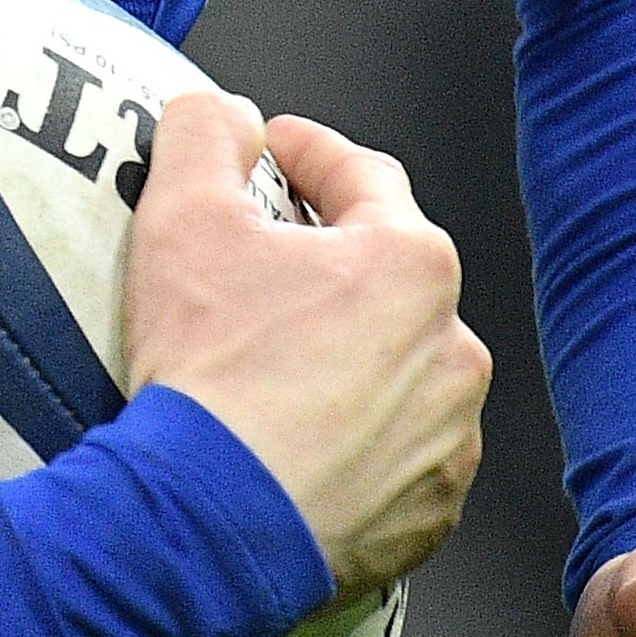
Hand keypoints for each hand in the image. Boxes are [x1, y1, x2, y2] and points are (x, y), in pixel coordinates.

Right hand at [120, 95, 488, 598]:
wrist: (208, 524)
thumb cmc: (209, 377)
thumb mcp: (182, 216)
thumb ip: (204, 134)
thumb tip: (222, 112)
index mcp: (412, 262)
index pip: (361, 176)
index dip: (306, 154)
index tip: (271, 152)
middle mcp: (453, 347)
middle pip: (384, 277)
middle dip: (326, 265)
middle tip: (256, 272)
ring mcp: (449, 436)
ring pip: (397, 369)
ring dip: (348, 359)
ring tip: (273, 373)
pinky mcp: (428, 511)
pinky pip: (397, 455)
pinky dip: (357, 443)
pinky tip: (298, 444)